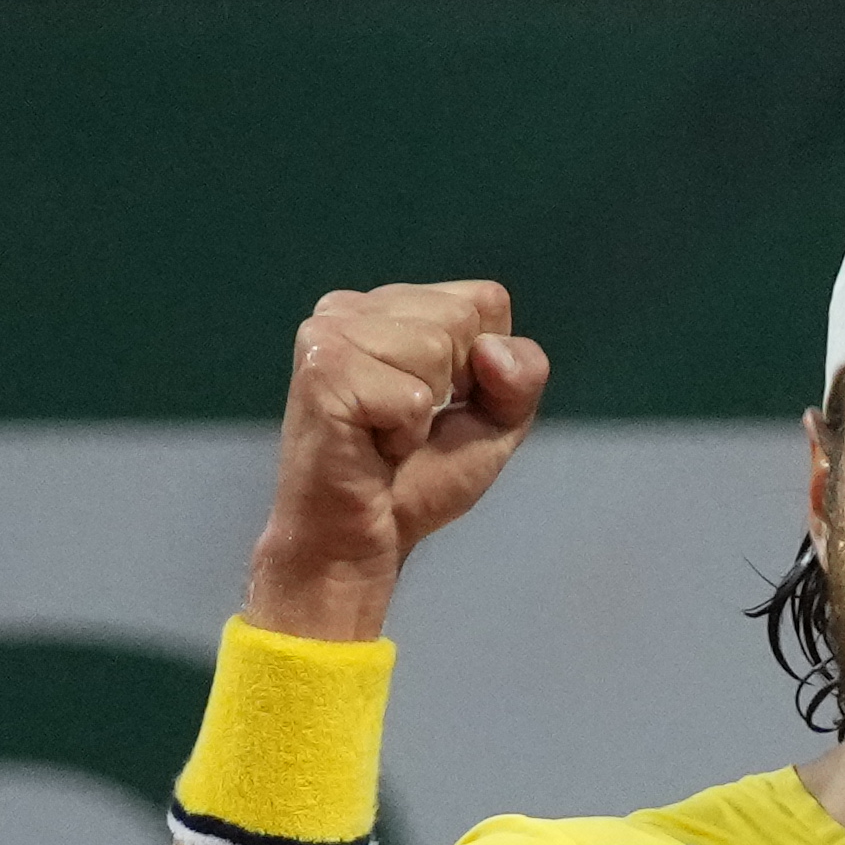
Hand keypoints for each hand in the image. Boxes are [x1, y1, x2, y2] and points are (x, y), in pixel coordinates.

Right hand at [244, 279, 551, 639]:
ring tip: (385, 436)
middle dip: (456, 388)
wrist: (356, 544)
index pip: (484, 300)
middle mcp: (348, 306)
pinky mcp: (322, 371)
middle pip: (463, 318)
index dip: (486, 367)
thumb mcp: (493, 422)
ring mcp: (328, 333)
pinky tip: (371, 448)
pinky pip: (411, 396)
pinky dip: (404, 436)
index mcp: (384, 306)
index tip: (438, 407)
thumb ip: (521, 376)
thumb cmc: (415, 482)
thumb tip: (491, 350)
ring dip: (425, 413)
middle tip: (406, 427)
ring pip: (437, 349)